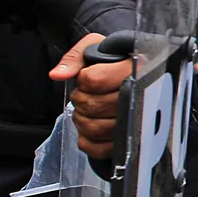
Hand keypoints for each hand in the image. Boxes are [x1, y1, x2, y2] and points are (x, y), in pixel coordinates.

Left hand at [51, 33, 132, 158]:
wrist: (133, 74)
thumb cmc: (114, 59)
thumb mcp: (95, 47)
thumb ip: (74, 58)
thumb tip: (57, 75)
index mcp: (134, 68)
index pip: (94, 80)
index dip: (84, 79)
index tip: (90, 76)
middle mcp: (140, 96)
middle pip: (93, 106)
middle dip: (81, 100)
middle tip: (86, 95)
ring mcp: (136, 122)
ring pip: (95, 128)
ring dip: (82, 119)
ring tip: (88, 110)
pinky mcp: (129, 142)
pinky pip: (99, 149)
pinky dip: (87, 140)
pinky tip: (91, 128)